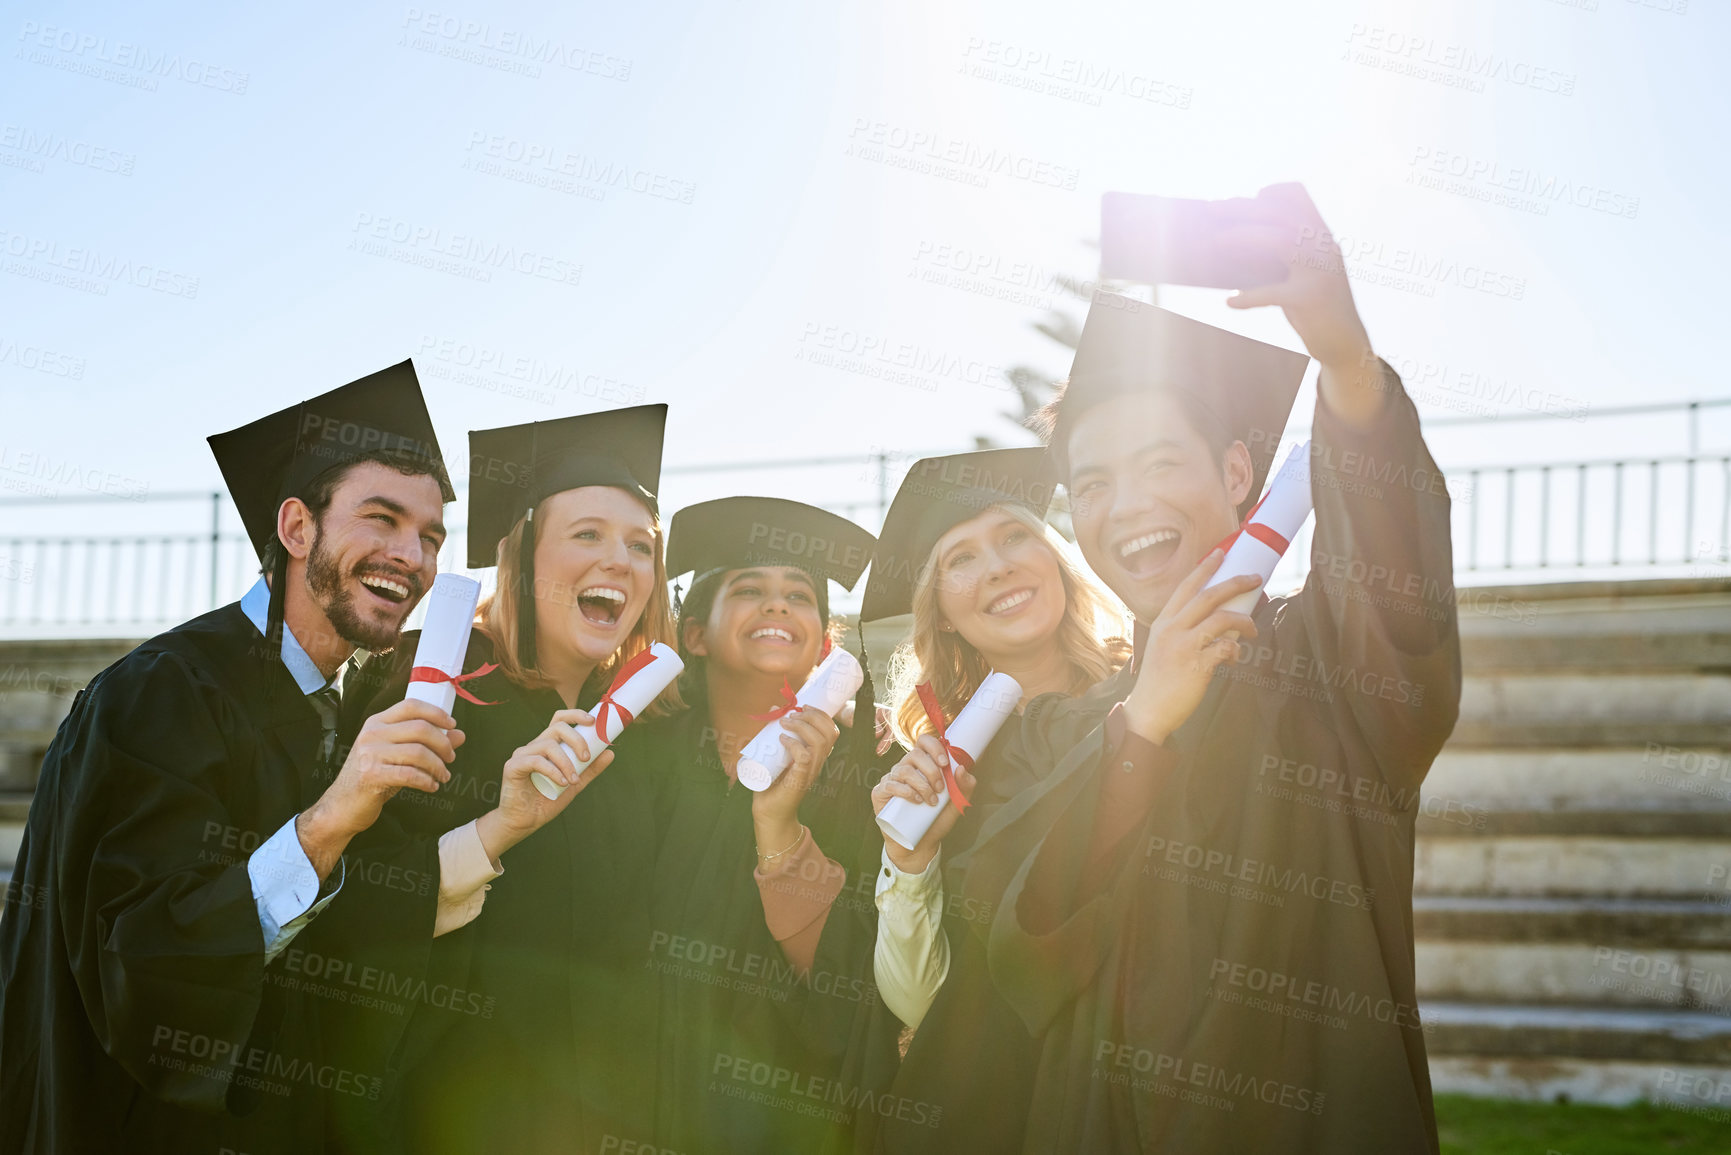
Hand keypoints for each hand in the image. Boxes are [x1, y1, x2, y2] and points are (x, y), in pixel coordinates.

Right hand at [297, 698, 463, 878]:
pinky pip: (410, 774)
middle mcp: (372, 733)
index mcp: (377, 722)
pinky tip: (432, 786)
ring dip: (438, 766)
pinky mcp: (371, 775)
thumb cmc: (374, 777)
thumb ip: (427, 743)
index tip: (452, 724)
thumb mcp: (399, 755)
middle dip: (443, 744)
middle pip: (420, 728)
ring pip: (418, 752)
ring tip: (443, 776)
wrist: (342, 806)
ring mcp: (369, 754)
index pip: (411, 705)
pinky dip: (427, 780)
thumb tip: (459, 734)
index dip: (436, 713)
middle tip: (451, 758)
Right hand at [477, 709, 615, 859]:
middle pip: (557, 727)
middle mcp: (534, 746)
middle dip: (576, 739)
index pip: (560, 720)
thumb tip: (610, 753)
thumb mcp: (574, 784)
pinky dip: (552, 771)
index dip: (575, 715)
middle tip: (586, 758)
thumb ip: (590, 769)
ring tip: (574, 780)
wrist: (524, 822)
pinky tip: (562, 782)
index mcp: (547, 746)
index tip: (592, 721)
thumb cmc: (546, 801)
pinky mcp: (513, 766)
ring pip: (548, 744)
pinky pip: (535, 761)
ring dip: (566, 762)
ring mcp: (522, 754)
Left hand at [751, 706, 840, 857]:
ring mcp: (810, 772)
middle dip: (812, 716)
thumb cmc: (773, 782)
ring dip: (802, 727)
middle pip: (828, 733)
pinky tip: (782, 739)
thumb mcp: (776, 752)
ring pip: (818, 743)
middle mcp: (817, 762)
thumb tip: (774, 709)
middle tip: (793, 714)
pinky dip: (794, 744)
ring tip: (785, 723)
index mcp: (816, 755)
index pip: (831, 731)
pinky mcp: (799, 780)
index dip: (821, 714)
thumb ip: (775, 732)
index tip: (803, 706)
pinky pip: (804, 757)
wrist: (769, 812)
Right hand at [872, 734, 974, 873]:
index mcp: (922, 764)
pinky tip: (916, 801)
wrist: (920, 843)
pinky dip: (905, 791)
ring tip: (931, 801)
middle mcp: (905, 768)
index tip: (945, 763)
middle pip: (914, 754)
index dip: (934, 746)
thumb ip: (965, 787)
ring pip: (904, 769)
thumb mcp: (957, 804)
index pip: (924, 742)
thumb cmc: (937, 820)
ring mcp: (892, 779)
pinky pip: (890, 784)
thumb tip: (962, 768)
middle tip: (940, 789)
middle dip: (931, 771)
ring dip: (921, 784)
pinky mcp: (881, 792)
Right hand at [1122, 550, 1260, 745]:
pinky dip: (1235, 651)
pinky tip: (1234, 658)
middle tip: (1255, 578)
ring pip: (1222, 619)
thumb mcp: (1163, 647)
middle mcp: (1172, 629)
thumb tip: (1218, 624)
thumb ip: (1183, 632)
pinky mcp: (1196, 665)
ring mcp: (1183, 646)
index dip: (1205, 568)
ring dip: (1244, 621)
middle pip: (1208, 596)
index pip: (1185, 587)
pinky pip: (1225, 648)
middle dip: (1235, 583)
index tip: (1221, 553)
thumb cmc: (1159, 680)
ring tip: (1253, 629)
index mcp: (1163, 623)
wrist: (1148, 710)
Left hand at [1217, 184, 1383, 423]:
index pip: (1300, 197)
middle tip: (1212, 208)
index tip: (1246, 198)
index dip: (1271, 192)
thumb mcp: (1298, 275)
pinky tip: (1229, 302)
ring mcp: (1321, 272)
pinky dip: (1248, 297)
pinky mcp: (1312, 299)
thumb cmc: (1313, 309)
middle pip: (1283, 214)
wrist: (1346, 345)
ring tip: (1216, 242)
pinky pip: (1274, 293)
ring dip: (1245, 237)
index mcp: (1321, 237)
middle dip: (1244, 208)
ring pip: (1282, 241)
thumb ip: (1276, 257)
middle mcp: (1324, 248)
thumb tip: (1230, 242)